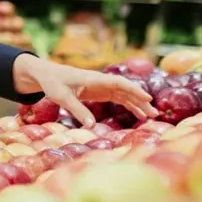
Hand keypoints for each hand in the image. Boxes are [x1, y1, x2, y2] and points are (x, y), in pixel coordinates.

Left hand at [12, 54, 157, 127]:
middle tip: (154, 113)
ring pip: (124, 95)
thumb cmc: (53, 83)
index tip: (147, 98)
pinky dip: (129, 105)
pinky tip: (138, 115)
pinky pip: (118, 98)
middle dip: (140, 100)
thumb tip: (91, 126)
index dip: (133, 90)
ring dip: (137, 104)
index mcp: (94, 79)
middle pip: (125, 90)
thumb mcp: (62, 97)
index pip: (118, 83)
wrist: (47, 75)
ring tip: (151, 117)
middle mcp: (101, 81)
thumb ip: (77, 110)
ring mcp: (102, 86)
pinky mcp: (100, 92)